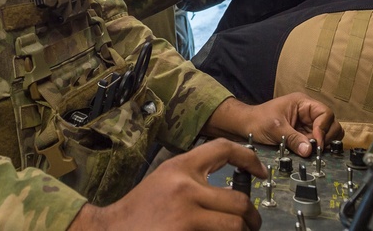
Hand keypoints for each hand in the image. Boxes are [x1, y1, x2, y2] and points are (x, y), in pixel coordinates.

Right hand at [68, 138, 265, 230]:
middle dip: (251, 217)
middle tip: (253, 224)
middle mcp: (185, 187)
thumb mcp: (164, 181)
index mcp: (180, 167)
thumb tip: (230, 190)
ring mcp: (186, 214)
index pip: (223, 149)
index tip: (261, 172)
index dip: (248, 158)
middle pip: (238, 201)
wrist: (111, 230)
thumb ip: (193, 178)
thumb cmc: (139, 210)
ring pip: (234, 225)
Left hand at [202, 95, 342, 158]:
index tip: (317, 142)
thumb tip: (309, 151)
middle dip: (326, 137)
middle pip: (330, 123)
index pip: (325, 113)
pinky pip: (316, 142)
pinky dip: (316, 148)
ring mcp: (307, 124)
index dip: (324, 128)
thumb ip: (293, 139)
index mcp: (303, 103)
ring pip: (327, 134)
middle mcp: (308, 112)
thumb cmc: (258, 120)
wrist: (245, 126)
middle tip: (317, 149)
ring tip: (313, 151)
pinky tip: (309, 153)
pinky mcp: (304, 135)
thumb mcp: (275, 129)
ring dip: (323, 143)